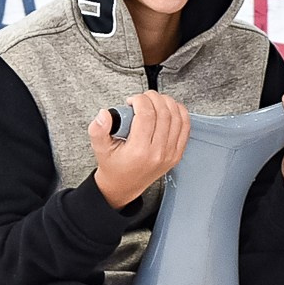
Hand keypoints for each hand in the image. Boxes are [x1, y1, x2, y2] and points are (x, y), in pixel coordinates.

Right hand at [90, 90, 190, 209]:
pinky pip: (185, 128)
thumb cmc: (113, 166)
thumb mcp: (100, 148)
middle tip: (143, 98)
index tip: (132, 100)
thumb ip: (98, 130)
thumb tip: (104, 114)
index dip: (140, 100)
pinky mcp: (177, 154)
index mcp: (139, 151)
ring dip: (167, 102)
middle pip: (164, 113)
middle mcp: (158, 153)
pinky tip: (169, 108)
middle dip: (153, 98)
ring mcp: (170, 154)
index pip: (147, 115)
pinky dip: (180, 113)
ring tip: (154, 101)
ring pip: (177, 117)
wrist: (124, 186)